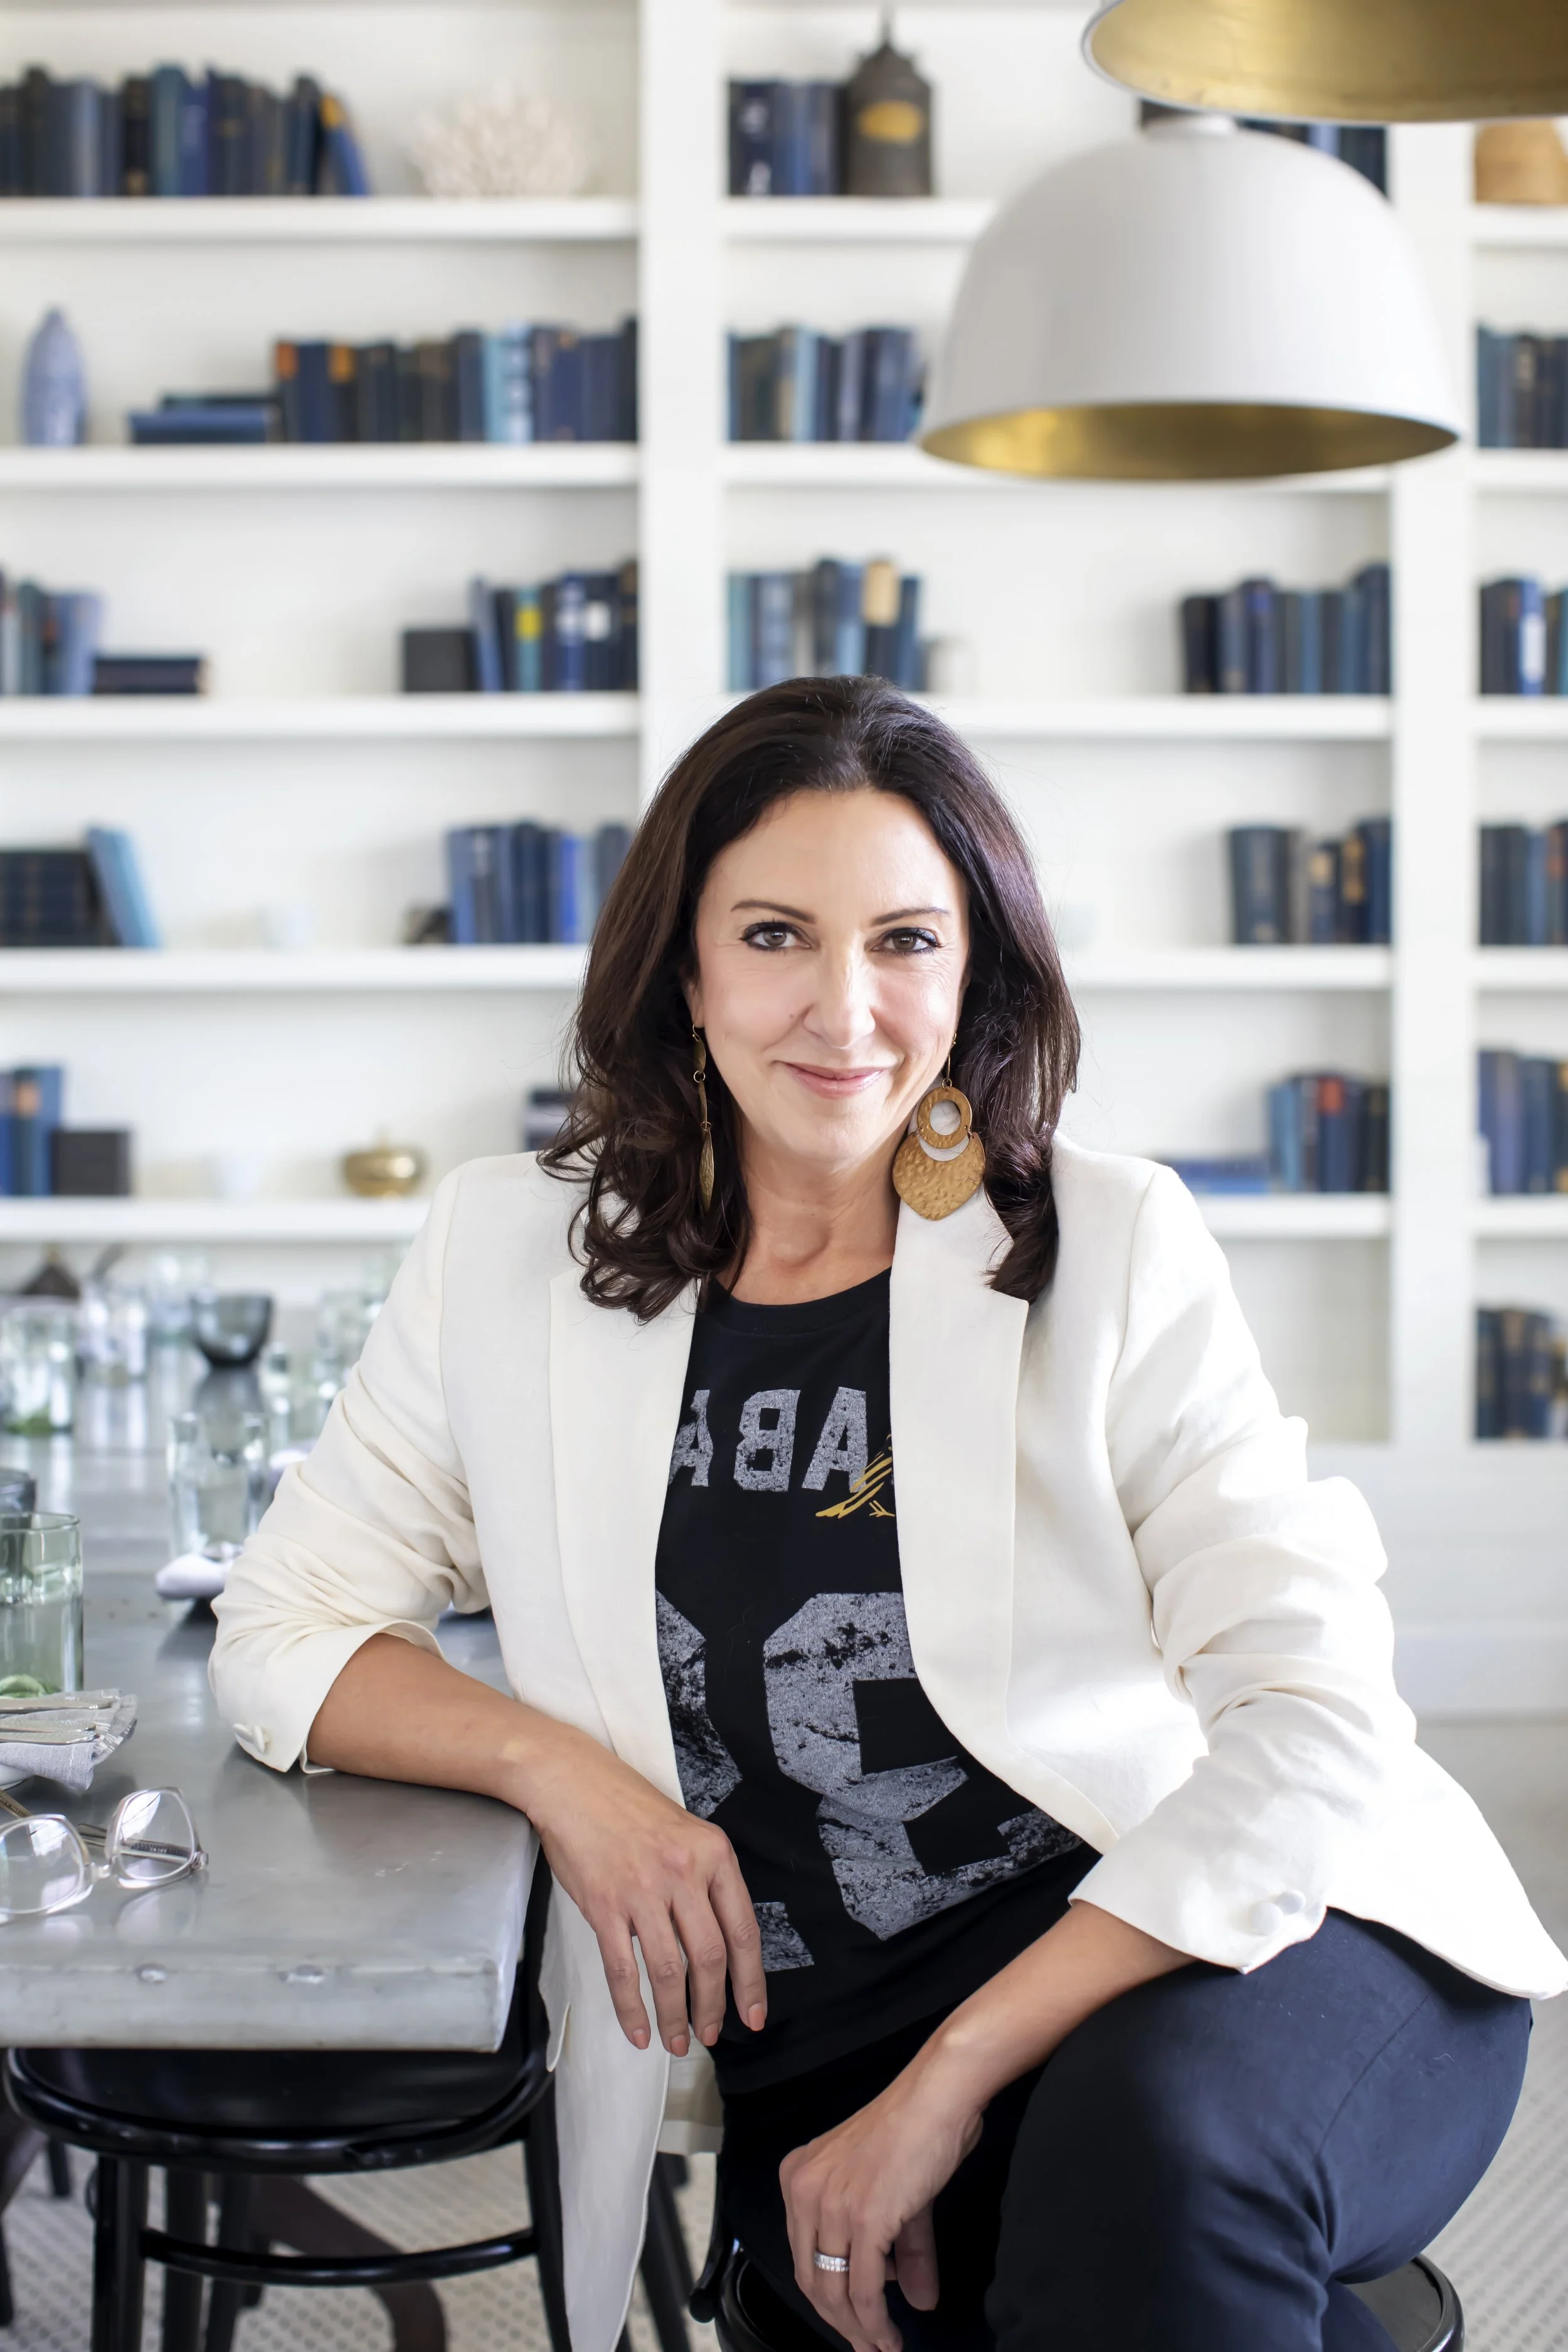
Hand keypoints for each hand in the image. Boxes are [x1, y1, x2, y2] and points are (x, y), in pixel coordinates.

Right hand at [523, 1726, 765, 2058]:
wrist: (572, 1781)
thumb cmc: (627, 1807)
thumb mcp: (685, 1831)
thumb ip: (704, 1879)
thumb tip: (718, 1943)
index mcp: (713, 1854)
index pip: (743, 1930)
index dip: (750, 1981)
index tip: (753, 2014)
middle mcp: (683, 1872)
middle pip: (710, 1957)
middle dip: (713, 2006)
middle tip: (711, 2034)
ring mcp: (642, 1890)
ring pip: (668, 1971)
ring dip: (675, 2016)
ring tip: (676, 2042)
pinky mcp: (604, 1905)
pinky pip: (623, 1971)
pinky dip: (632, 2008)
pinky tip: (638, 2031)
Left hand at [780, 2057, 981, 2351]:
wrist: (936, 2097)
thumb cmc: (916, 2130)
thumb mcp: (897, 2194)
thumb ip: (903, 2253)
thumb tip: (919, 2301)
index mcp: (800, 2176)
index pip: (803, 2256)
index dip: (826, 2299)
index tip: (851, 2324)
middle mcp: (805, 2190)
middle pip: (811, 2280)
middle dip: (839, 2323)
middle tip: (868, 2347)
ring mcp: (831, 2204)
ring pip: (833, 2291)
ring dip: (859, 2330)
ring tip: (883, 2347)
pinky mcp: (863, 2217)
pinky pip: (863, 2288)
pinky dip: (876, 2321)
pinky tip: (891, 2333)